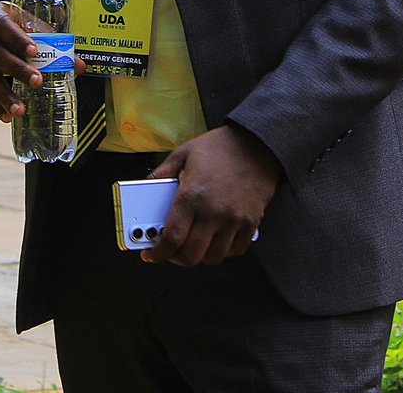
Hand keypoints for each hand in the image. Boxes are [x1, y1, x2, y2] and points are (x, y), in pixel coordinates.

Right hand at [0, 0, 85, 121]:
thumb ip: (53, 44)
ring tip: (20, 110)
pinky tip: (5, 115)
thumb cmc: (16, 27)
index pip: (2, 23)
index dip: (16, 38)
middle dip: (15, 69)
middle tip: (37, 83)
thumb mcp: (32, 27)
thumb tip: (79, 67)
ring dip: (2, 93)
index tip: (35, 52)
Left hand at [144, 124, 283, 266]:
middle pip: (191, 256)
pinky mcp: (251, 222)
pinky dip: (223, 251)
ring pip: (213, 257)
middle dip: (176, 258)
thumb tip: (145, 188)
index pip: (171, 239)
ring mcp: (234, 220)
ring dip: (200, 256)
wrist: (257, 143)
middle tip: (171, 250)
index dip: (158, 254)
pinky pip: (236, 250)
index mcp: (191, 196)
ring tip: (193, 243)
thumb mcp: (183, 153)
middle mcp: (213, 212)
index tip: (152, 255)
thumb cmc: (220, 147)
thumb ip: (162, 173)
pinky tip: (215, 240)